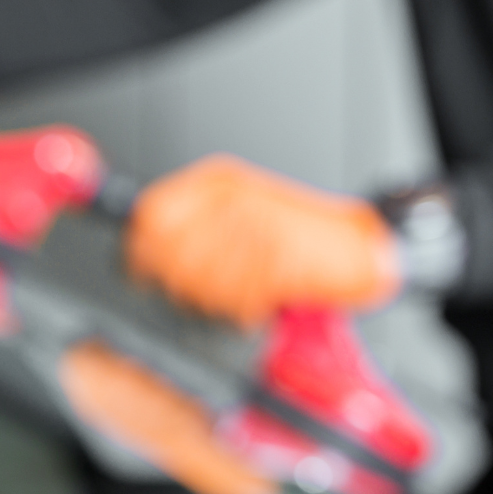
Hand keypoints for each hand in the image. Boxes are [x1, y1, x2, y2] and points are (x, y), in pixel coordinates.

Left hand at [125, 155, 398, 326]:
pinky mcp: (277, 253)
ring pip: (201, 278)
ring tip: (237, 299)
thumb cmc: (295, 243)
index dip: (142, 251)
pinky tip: (255, 304)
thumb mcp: (233, 222)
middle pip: (170, 253)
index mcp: (216, 184)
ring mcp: (255, 222)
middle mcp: (232, 198)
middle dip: (180, 283)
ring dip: (217, 300)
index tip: (147, 273)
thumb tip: (137, 257)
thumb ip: (185, 234)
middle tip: (203, 292)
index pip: (151, 215)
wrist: (355, 253)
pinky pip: (235, 295)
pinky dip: (244, 309)